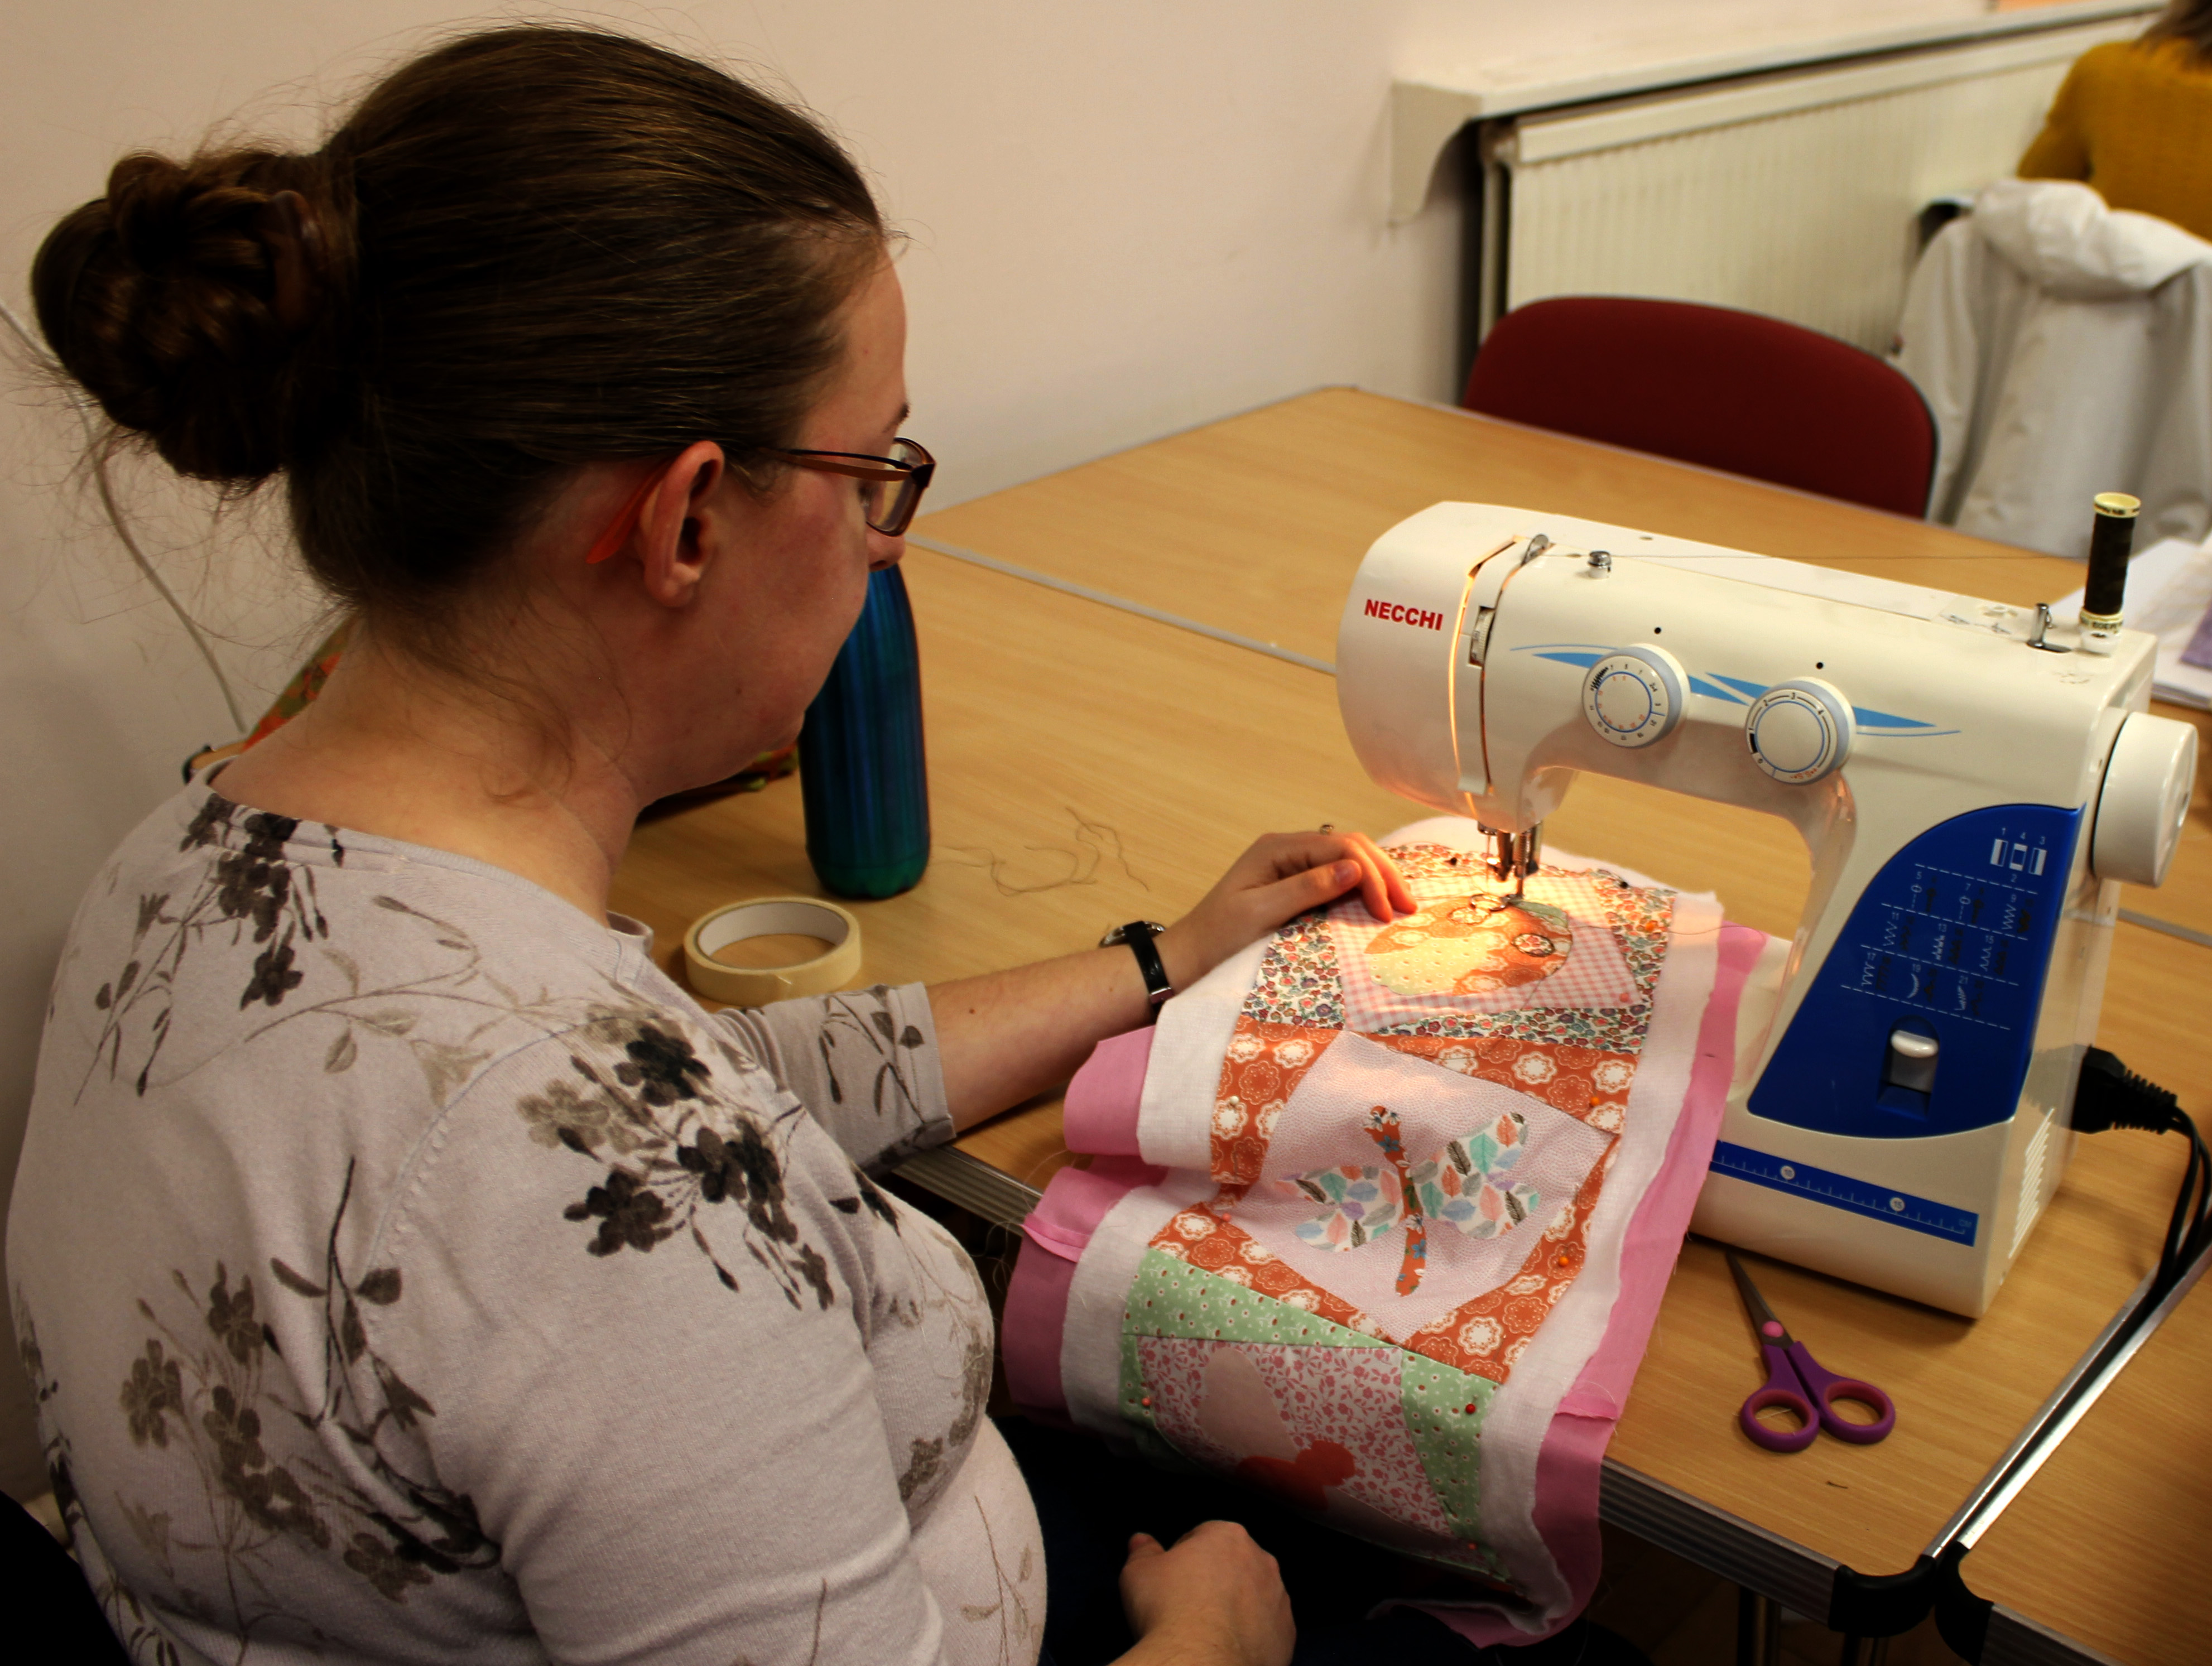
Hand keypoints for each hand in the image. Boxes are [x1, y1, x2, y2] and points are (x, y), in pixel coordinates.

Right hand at [1119, 1521, 1293, 1665]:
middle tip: (1189, 1603)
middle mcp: (1261, 1560)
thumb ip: (1143, 1551)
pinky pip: (1267, 1627)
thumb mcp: (1138, 1573)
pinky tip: (1228, 1645)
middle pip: (1234, 1563)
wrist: (1200, 1661)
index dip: (1183, 1556)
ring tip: (1210, 1628)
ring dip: (1237, 1605)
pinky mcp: (1287, 1633)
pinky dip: (1251, 1633)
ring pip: (1254, 1595)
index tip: (1172, 1578)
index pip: (1203, 1535)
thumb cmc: (1169, 1609)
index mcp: (1228, 1536)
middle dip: (1216, 1578)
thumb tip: (1141, 1541)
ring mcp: (1278, 1598)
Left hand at [1156, 830, 1413, 995]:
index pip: (1340, 847)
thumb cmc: (1216, 938)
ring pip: (1348, 861)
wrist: (1187, 959)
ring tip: (1401, 908)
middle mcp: (1287, 850)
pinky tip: (1377, 905)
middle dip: (1382, 873)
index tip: (1386, 912)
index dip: (1370, 875)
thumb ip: (1307, 889)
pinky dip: (1362, 890)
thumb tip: (1355, 868)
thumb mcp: (1260, 914)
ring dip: (1377, 880)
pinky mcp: (1296, 886)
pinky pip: (1337, 879)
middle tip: (1408, 909)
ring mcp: (1292, 866)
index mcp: (1276, 848)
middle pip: (1350, 847)